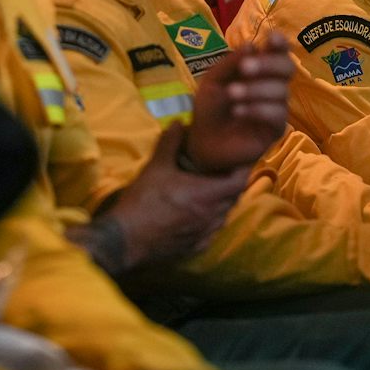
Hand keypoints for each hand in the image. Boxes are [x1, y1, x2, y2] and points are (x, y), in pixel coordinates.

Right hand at [91, 124, 248, 272]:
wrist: (126, 239)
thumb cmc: (144, 200)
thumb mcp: (156, 167)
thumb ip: (170, 143)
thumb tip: (179, 122)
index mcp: (208, 195)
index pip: (240, 181)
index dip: (243, 169)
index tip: (237, 159)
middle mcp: (212, 216)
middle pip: (234, 198)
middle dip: (232, 184)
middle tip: (222, 171)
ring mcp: (205, 234)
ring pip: (224, 216)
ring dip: (222, 203)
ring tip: (210, 190)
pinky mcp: (196, 247)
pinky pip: (212, 231)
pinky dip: (211, 220)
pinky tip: (198, 214)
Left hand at [184, 35, 291, 173]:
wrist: (201, 141)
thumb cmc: (209, 106)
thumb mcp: (213, 80)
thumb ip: (230, 64)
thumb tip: (252, 45)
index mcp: (259, 69)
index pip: (278, 52)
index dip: (280, 43)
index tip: (271, 40)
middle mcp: (273, 85)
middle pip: (287, 68)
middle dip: (268, 65)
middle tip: (245, 68)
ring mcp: (276, 108)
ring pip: (281, 92)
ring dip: (256, 89)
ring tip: (231, 93)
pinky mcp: (275, 130)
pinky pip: (276, 115)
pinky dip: (257, 109)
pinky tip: (238, 110)